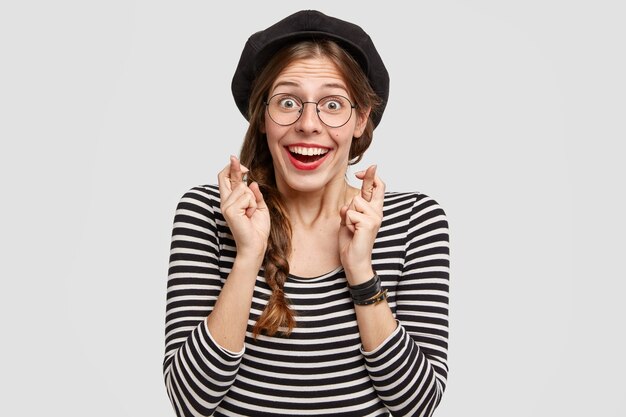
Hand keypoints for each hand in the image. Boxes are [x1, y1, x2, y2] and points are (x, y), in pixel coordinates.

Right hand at [218, 156, 269, 259]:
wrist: (256, 245)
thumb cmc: (257, 228)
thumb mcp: (259, 206)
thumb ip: (255, 194)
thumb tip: (252, 182)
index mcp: (232, 200)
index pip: (227, 180)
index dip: (231, 168)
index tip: (235, 159)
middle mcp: (226, 202)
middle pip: (225, 177)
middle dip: (233, 166)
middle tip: (233, 157)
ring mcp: (226, 205)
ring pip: (244, 189)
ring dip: (253, 200)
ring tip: (251, 213)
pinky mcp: (230, 210)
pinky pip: (247, 197)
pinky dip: (252, 205)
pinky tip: (249, 215)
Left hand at [339, 165, 384, 284]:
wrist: (354, 260)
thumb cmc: (351, 241)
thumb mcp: (347, 220)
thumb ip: (350, 208)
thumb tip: (350, 201)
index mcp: (374, 210)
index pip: (377, 187)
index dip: (372, 176)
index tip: (371, 167)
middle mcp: (377, 212)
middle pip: (362, 193)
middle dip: (351, 205)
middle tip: (352, 225)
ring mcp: (375, 217)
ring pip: (353, 203)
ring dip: (347, 216)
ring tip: (352, 229)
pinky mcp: (369, 223)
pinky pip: (350, 213)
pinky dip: (346, 223)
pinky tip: (353, 233)